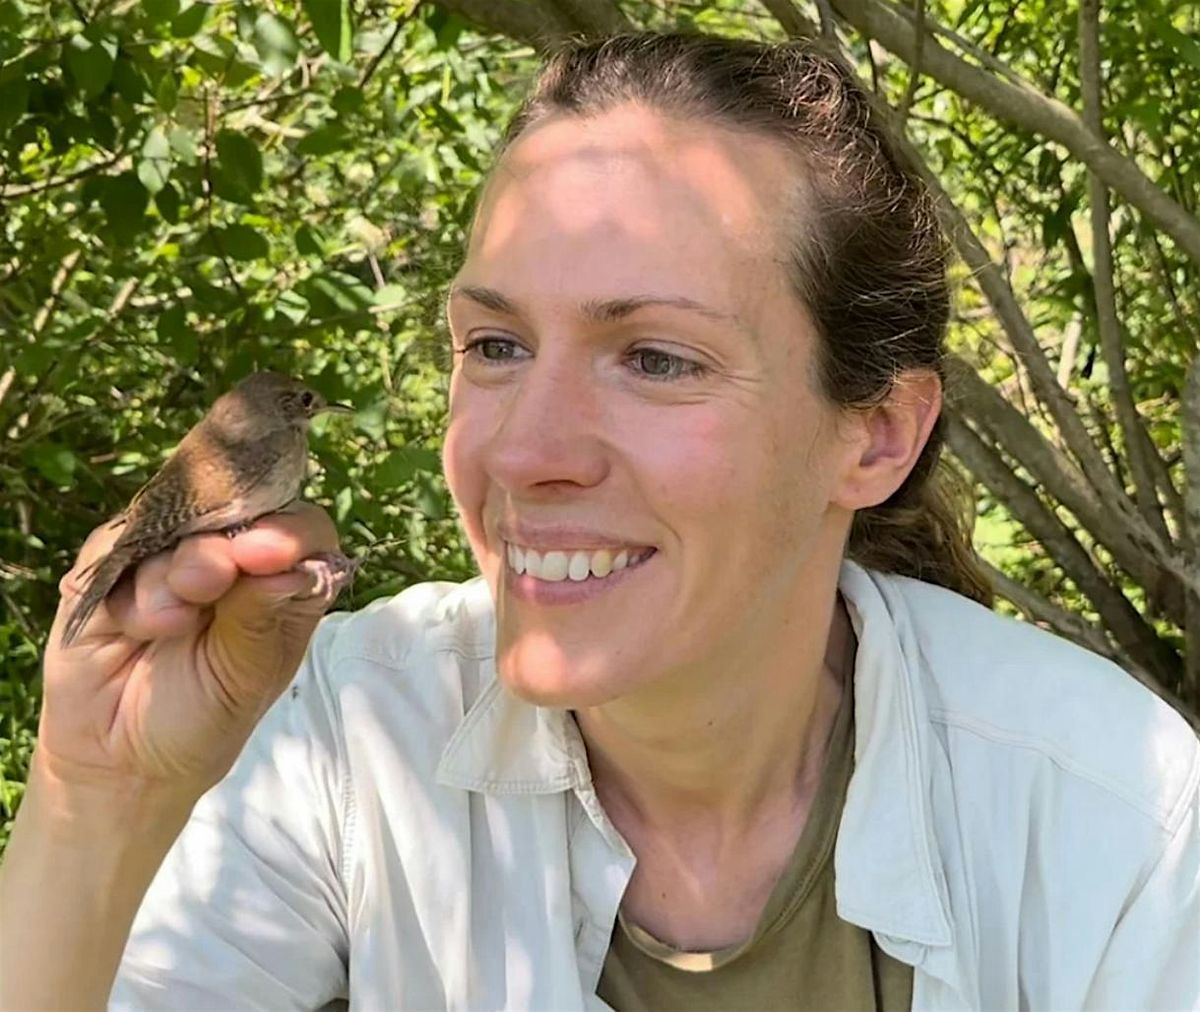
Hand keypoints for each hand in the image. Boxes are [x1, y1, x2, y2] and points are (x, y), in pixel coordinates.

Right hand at [39, 503, 344, 797]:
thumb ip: (263, 614)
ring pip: (174, 524)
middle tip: (210, 583)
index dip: (290, 532)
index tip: (271, 553)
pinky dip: (128, 586)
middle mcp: (229, 555)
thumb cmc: (204, 716)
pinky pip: (117, 545)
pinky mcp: (111, 564)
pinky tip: (135, 627)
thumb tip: (291, 565)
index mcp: (281, 579)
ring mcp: (170, 554)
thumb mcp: (246, 674)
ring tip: (168, 625)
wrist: (123, 759)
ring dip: (172, 572)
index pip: (302, 528)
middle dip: (222, 545)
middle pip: (236, 510)